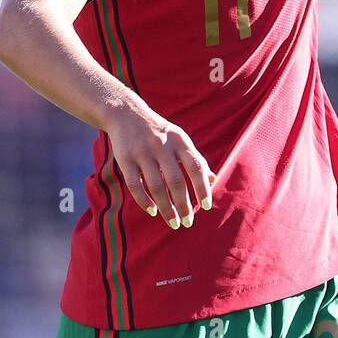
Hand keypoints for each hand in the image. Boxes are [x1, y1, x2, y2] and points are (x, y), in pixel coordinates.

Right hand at [103, 99, 214, 230]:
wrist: (127, 115)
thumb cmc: (161, 133)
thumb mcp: (180, 140)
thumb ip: (195, 159)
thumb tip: (213, 181)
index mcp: (179, 141)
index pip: (195, 166)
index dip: (202, 187)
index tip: (206, 206)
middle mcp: (162, 146)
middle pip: (176, 181)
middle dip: (183, 205)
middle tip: (188, 222)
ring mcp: (142, 153)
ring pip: (156, 186)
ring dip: (166, 208)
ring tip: (173, 222)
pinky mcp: (124, 160)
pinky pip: (135, 185)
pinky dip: (144, 201)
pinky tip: (153, 211)